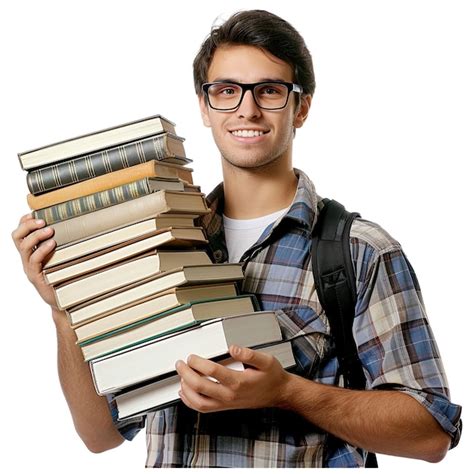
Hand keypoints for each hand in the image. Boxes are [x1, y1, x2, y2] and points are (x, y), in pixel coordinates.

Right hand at [11, 213, 58, 309]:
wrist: (66, 301)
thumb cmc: (66, 277)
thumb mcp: (63, 257)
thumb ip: (64, 244)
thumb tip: (79, 224)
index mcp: (31, 253)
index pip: (20, 233)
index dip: (24, 222)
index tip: (34, 212)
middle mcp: (27, 260)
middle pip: (17, 237)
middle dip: (27, 225)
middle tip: (42, 220)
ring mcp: (30, 269)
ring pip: (24, 247)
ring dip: (36, 235)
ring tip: (49, 230)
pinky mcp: (36, 277)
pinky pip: (34, 261)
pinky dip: (42, 250)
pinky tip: (52, 244)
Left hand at [175, 345, 290, 412]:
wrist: (278, 393)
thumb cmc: (271, 376)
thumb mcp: (266, 360)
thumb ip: (249, 353)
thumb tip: (233, 348)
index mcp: (238, 382)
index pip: (212, 372)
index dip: (198, 363)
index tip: (192, 356)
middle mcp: (230, 395)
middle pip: (201, 387)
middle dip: (186, 374)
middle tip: (181, 364)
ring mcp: (226, 403)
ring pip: (199, 402)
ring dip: (186, 389)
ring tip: (181, 376)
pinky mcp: (225, 407)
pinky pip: (203, 408)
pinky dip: (190, 402)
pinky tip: (185, 393)